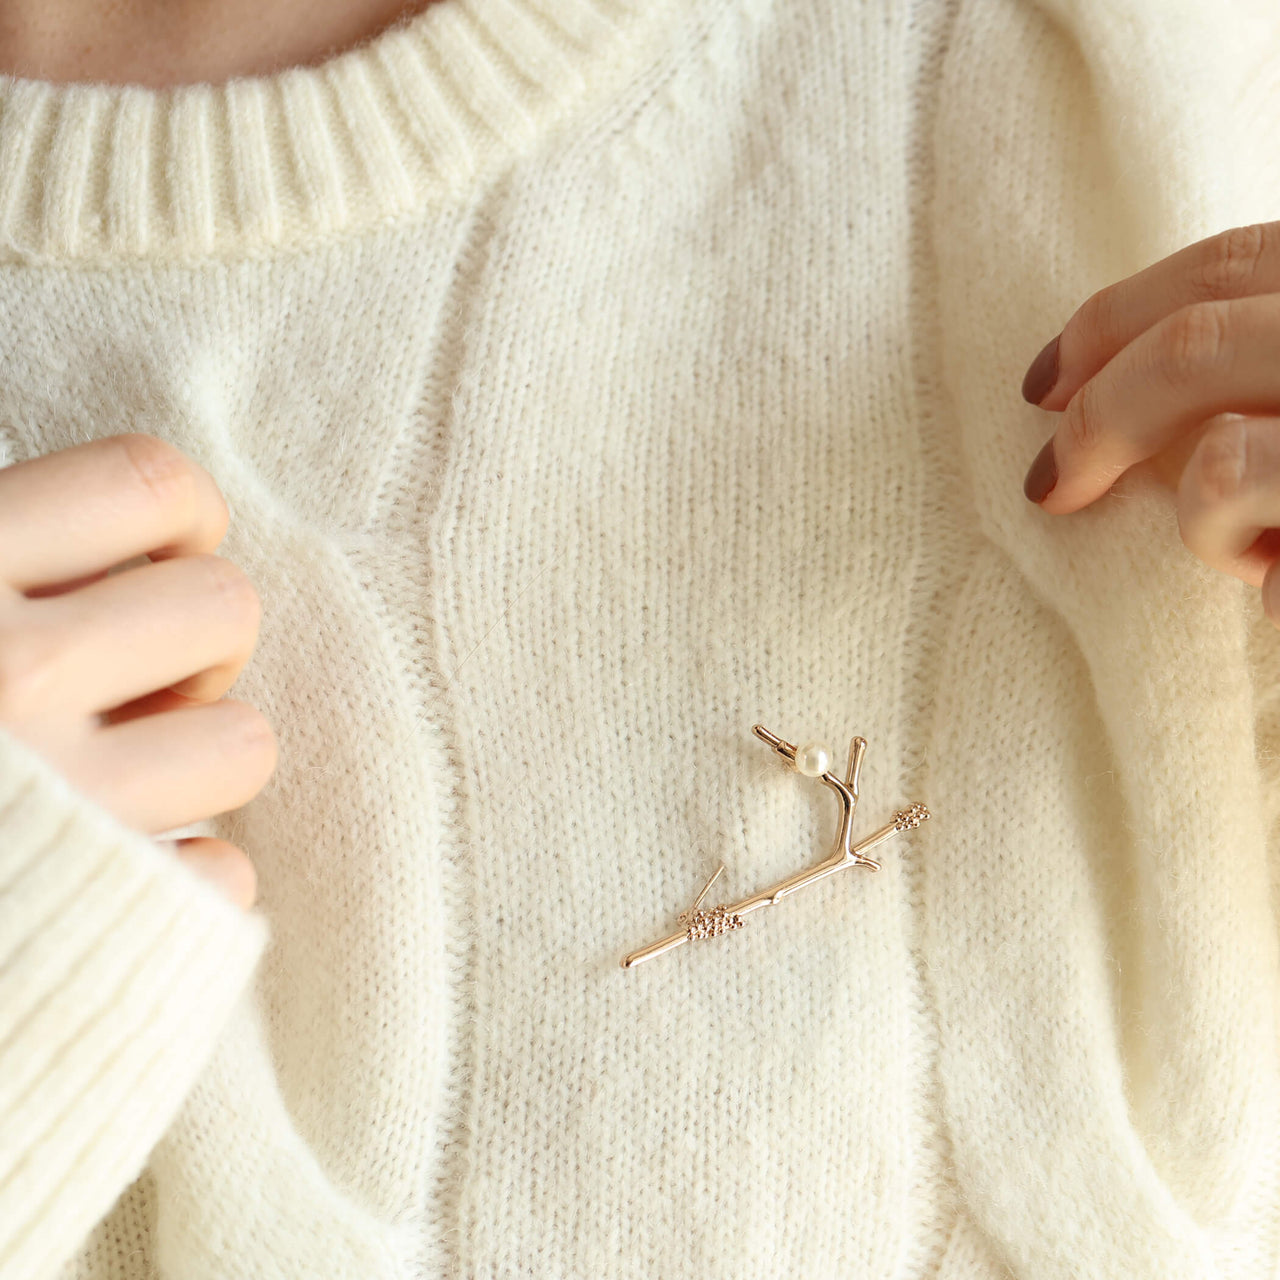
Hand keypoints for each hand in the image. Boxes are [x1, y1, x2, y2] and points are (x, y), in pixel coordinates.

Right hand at [0, 433, 276, 907]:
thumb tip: (110, 510)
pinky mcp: (88, 910)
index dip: (185, 511)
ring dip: (203, 753)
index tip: (166, 548)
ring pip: (245, 743)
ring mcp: (58, 804)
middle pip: (225, 606)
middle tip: (142, 672)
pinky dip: (186, 873)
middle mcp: (5, 678)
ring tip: (127, 767)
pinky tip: (120, 864)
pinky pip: (221, 873)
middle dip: (199, 638)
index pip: (148, 483)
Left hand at [1019, 222, 1279, 613]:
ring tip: (1252, 553)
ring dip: (1205, 524)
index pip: (1233, 261)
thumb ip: (1252, 353)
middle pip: (1197, 347)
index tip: (1041, 380)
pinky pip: (1271, 572)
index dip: (1114, 318)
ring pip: (1222, 467)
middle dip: (1099, 420)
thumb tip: (1109, 377)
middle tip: (1047, 484)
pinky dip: (1265, 588)